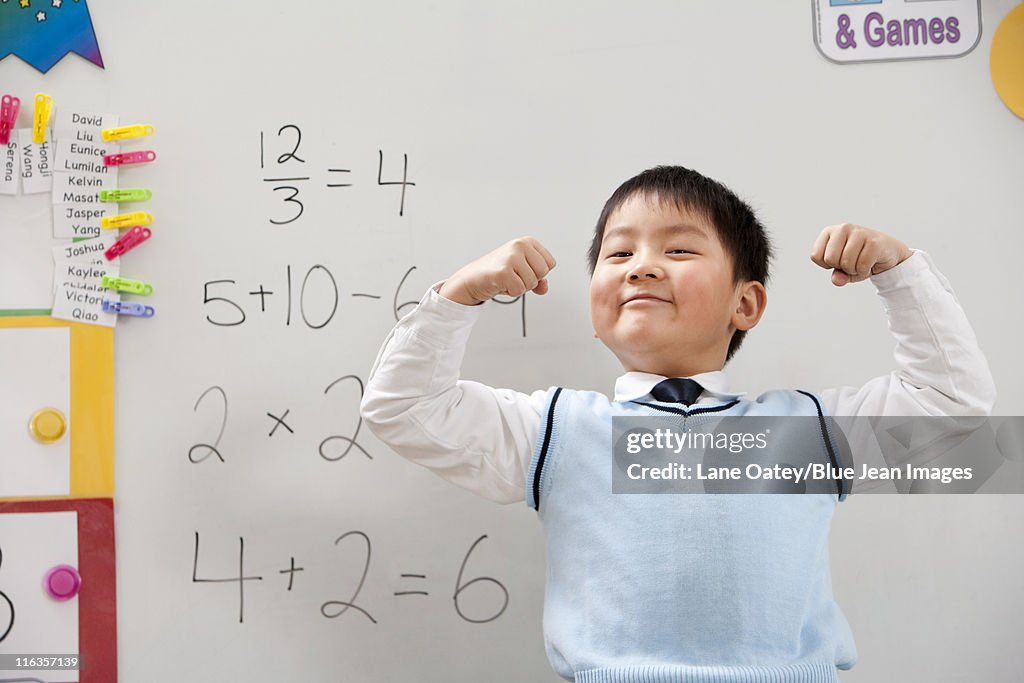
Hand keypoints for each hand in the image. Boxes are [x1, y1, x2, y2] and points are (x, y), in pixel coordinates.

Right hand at [438, 237, 556, 305]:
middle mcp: (520, 245)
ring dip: (520, 287)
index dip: (538, 273)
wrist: (473, 278)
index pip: (550, 263)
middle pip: (543, 272)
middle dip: (530, 281)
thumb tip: (544, 286)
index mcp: (527, 241)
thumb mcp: (522, 272)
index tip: (523, 270)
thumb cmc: (497, 273)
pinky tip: (501, 284)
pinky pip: (520, 290)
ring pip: (532, 283)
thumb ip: (539, 279)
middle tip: (514, 276)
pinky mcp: (503, 271)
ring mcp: (511, 257)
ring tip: (507, 280)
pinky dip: (511, 292)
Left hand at [810, 224, 911, 286]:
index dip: (827, 265)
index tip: (839, 260)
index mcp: (830, 232)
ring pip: (846, 263)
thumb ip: (837, 275)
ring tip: (861, 262)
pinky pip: (862, 265)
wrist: (888, 253)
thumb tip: (837, 280)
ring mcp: (859, 233)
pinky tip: (870, 263)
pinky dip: (865, 271)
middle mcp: (843, 228)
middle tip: (852, 262)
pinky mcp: (873, 242)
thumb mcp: (844, 269)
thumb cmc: (860, 258)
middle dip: (841, 267)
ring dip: (854, 270)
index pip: (815, 256)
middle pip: (830, 259)